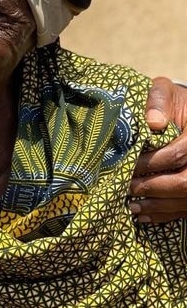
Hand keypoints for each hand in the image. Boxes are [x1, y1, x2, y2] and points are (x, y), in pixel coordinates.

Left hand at [130, 77, 186, 221]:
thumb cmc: (173, 104)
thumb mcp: (166, 92)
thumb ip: (158, 101)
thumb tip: (152, 123)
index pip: (177, 154)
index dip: (151, 162)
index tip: (128, 165)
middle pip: (184, 182)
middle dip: (152, 187)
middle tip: (126, 187)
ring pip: (185, 200)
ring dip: (156, 205)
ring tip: (131, 205)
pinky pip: (185, 209)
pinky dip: (165, 214)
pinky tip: (145, 214)